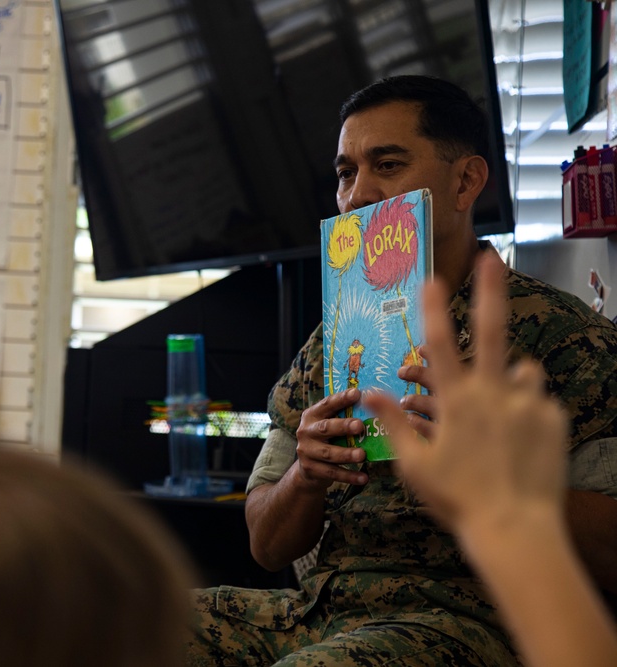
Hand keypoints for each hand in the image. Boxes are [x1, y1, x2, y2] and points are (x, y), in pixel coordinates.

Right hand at [293, 388, 367, 489]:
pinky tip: (363, 478)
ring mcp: (306, 451)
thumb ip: (343, 417)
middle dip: (343, 426)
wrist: (308, 469)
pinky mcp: (310, 469)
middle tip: (360, 426)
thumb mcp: (330, 426)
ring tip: (363, 455)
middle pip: (325, 428)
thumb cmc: (327, 441)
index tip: (357, 394)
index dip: (341, 399)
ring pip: (328, 453)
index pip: (326, 404)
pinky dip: (349, 476)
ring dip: (346, 454)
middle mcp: (306, 431)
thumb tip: (375, 402)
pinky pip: (332, 473)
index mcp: (312, 416)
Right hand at [364, 253, 567, 532]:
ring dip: (512, 379)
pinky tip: (519, 442)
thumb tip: (368, 394)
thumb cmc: (457, 499)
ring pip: (522, 372)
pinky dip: (529, 410)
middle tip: (493, 257)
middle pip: (493, 330)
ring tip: (503, 414)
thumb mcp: (414, 463)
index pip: (441, 343)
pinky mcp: (553, 418)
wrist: (515, 529)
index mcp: (457, 401)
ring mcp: (528, 404)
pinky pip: (539, 401)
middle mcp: (494, 393)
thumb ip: (392, 421)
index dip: (434, 308)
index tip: (433, 278)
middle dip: (490, 290)